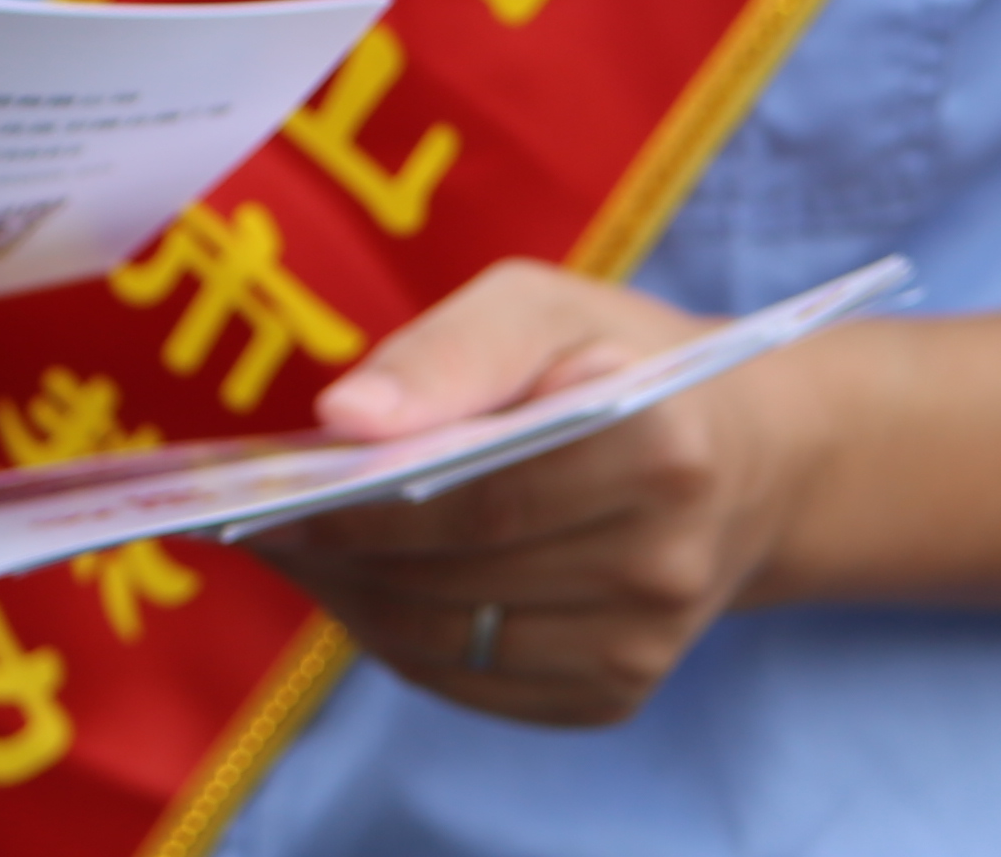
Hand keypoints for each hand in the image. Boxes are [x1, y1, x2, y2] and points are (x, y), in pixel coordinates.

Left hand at [250, 259, 836, 728]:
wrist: (746, 458)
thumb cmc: (615, 360)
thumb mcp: (542, 306)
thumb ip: (446, 352)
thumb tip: (341, 420)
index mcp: (658, 451)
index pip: (477, 500)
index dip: (359, 506)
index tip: (266, 496)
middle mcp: (665, 565)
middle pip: (454, 580)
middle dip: (338, 555)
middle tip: (254, 520)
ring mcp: (647, 646)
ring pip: (450, 644)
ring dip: (354, 602)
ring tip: (293, 549)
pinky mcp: (618, 693)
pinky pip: (473, 683)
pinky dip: (399, 641)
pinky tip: (359, 587)